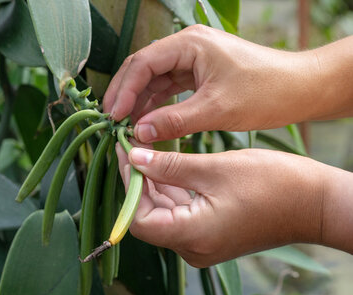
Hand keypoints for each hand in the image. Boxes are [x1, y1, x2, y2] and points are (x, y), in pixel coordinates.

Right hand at [104, 25, 322, 142]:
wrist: (300, 90)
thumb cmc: (265, 92)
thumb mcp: (216, 109)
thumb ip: (174, 121)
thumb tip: (139, 133)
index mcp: (190, 44)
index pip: (144, 63)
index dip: (124, 90)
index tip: (114, 116)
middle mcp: (187, 47)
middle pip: (143, 68)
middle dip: (125, 94)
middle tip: (110, 121)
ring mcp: (192, 60)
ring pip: (154, 79)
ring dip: (139, 102)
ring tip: (124, 126)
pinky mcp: (198, 75)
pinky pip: (168, 88)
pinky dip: (155, 105)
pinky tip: (146, 122)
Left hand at [116, 144, 332, 266]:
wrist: (317, 204)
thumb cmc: (273, 184)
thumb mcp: (214, 169)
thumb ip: (169, 166)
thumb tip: (135, 157)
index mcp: (191, 237)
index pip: (138, 219)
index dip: (128, 185)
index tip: (125, 152)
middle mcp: (193, 248)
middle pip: (150, 216)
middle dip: (139, 180)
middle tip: (132, 145)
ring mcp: (202, 243)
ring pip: (165, 213)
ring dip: (154, 184)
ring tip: (144, 150)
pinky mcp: (211, 234)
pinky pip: (182, 213)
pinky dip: (172, 190)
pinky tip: (164, 165)